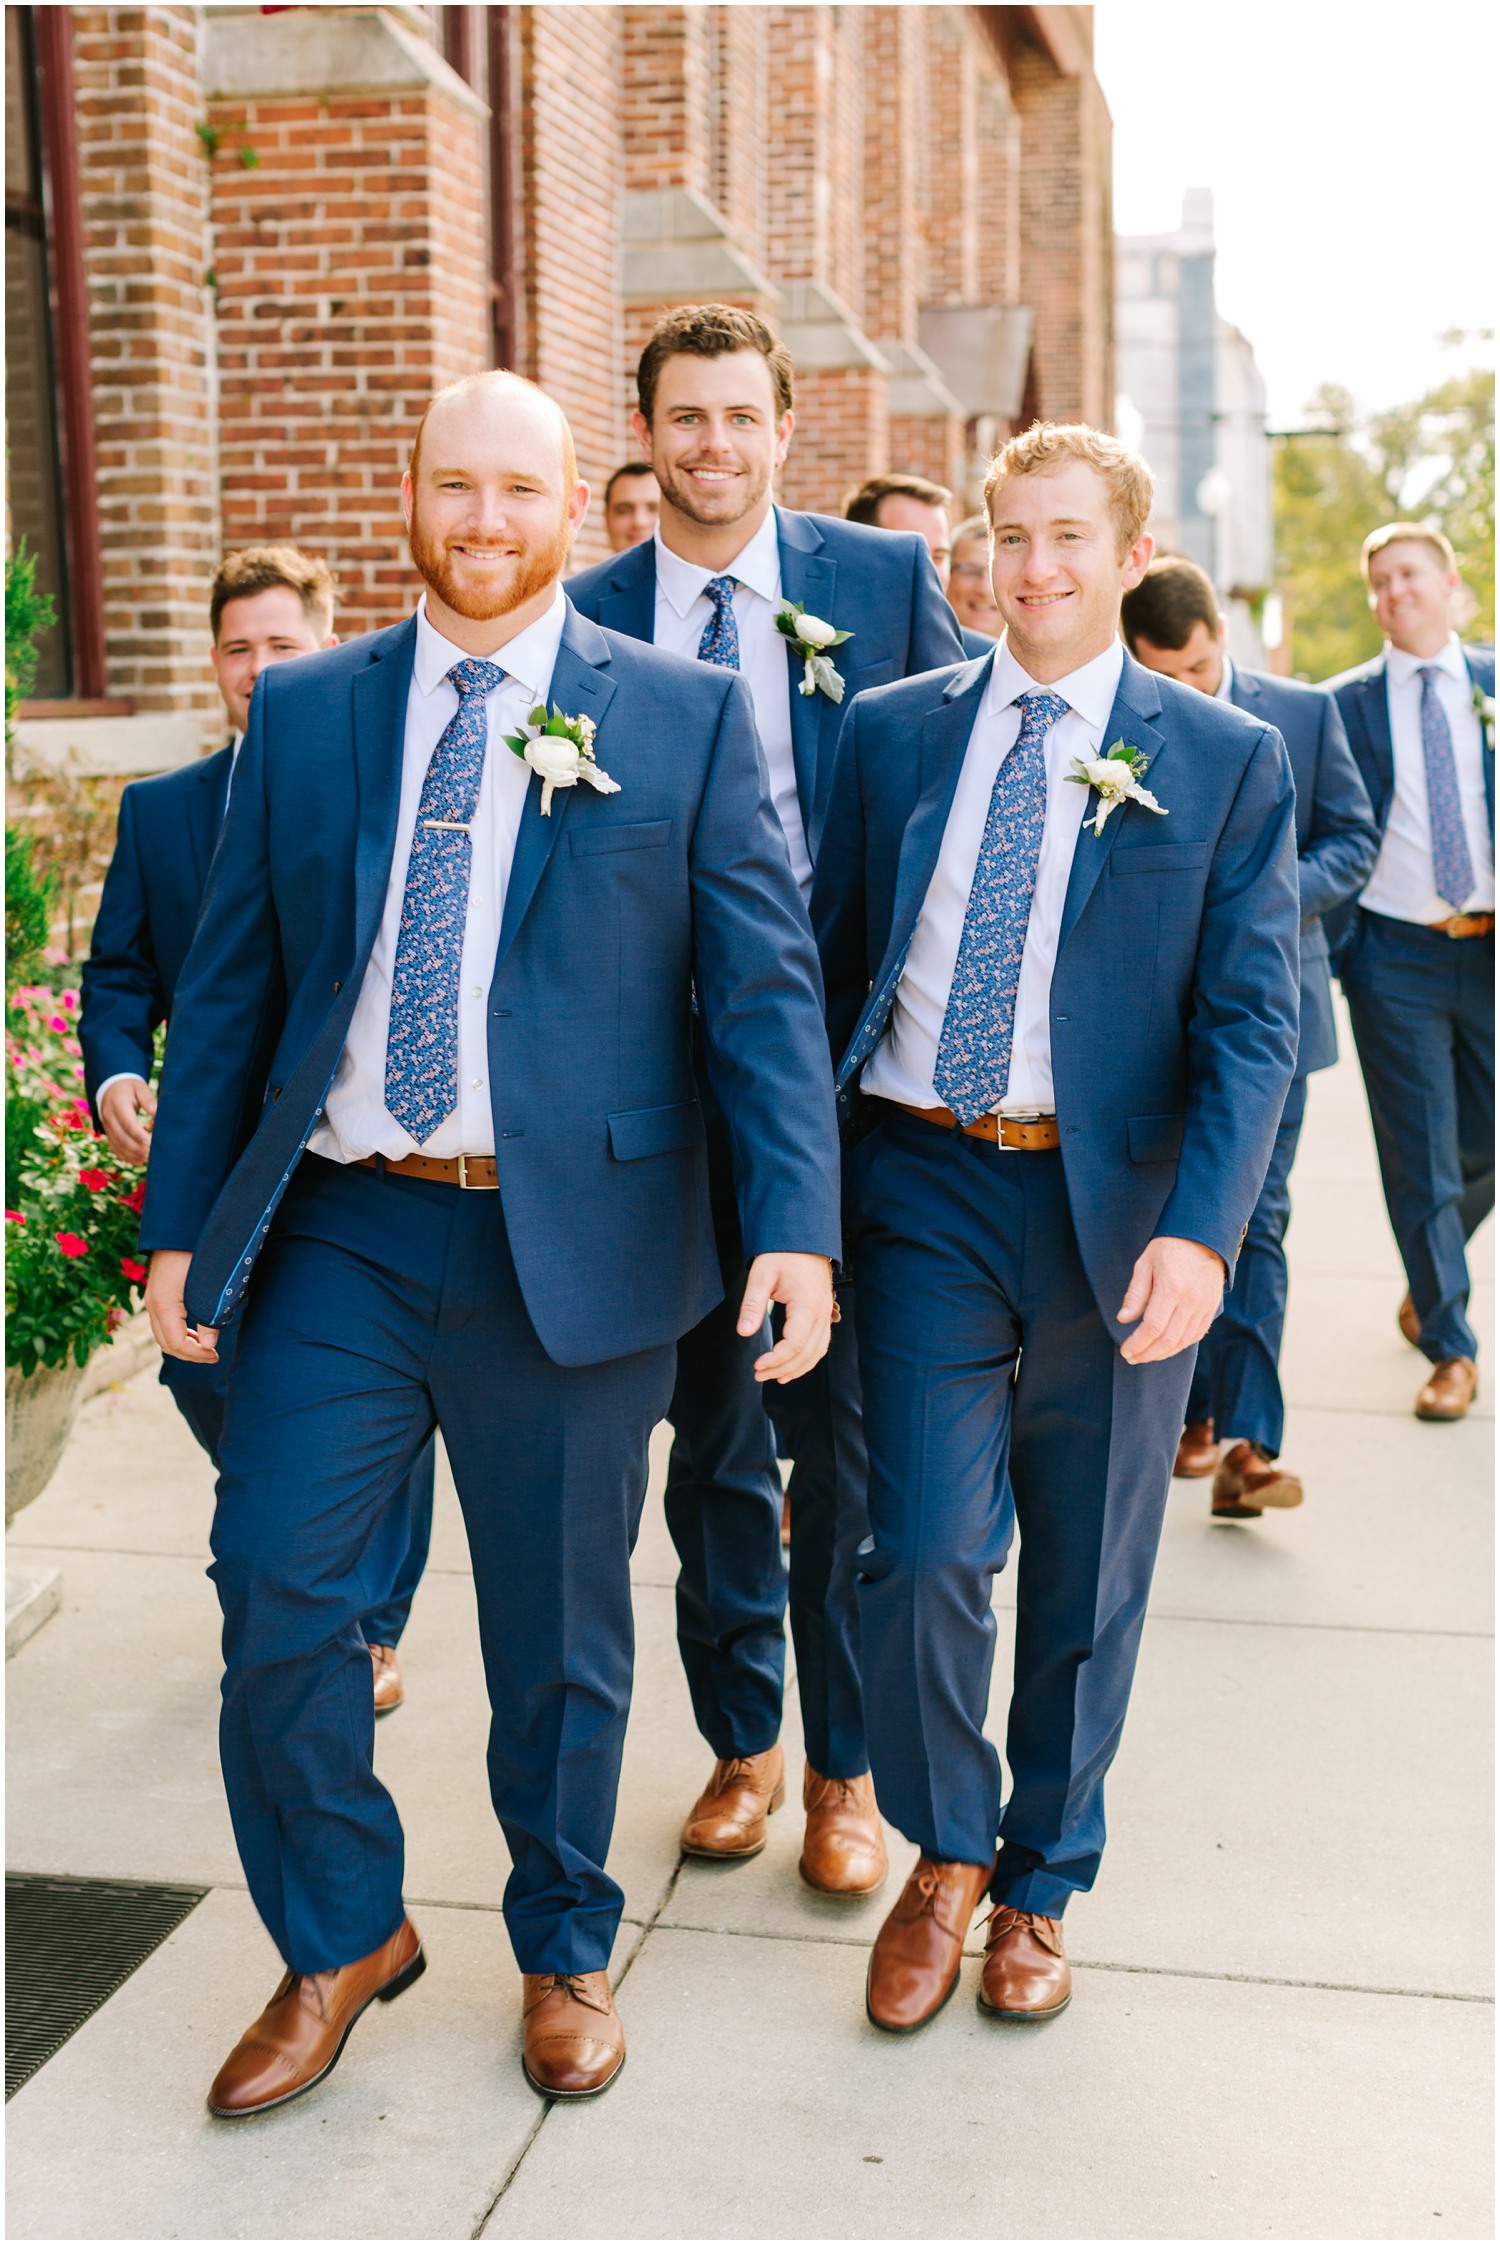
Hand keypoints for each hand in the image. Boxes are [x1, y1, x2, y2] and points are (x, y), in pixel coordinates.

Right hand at [99, 1076, 156, 1163]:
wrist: (110, 1087)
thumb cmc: (129, 1087)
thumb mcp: (139, 1087)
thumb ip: (148, 1099)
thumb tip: (156, 1112)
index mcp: (118, 1104)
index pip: (128, 1123)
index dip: (139, 1135)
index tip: (151, 1142)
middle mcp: (109, 1117)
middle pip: (122, 1137)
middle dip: (137, 1148)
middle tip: (152, 1155)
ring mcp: (107, 1126)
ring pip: (117, 1144)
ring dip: (132, 1154)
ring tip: (148, 1160)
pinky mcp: (108, 1132)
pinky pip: (114, 1147)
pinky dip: (125, 1156)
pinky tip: (138, 1161)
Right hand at [144, 1248, 219, 1363]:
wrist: (180, 1227)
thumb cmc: (196, 1253)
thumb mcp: (206, 1286)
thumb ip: (208, 1316)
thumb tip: (209, 1345)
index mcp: (164, 1304)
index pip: (176, 1343)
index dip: (196, 1354)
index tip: (215, 1355)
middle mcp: (152, 1304)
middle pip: (166, 1343)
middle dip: (189, 1354)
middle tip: (212, 1356)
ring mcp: (152, 1299)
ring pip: (162, 1334)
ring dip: (183, 1345)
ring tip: (206, 1346)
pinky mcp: (156, 1294)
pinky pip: (162, 1323)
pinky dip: (178, 1333)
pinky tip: (195, 1331)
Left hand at [738, 1252, 834, 1384]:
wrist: (803, 1238)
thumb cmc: (782, 1253)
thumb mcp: (761, 1275)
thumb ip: (752, 1305)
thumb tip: (744, 1333)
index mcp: (807, 1305)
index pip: (794, 1344)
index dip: (776, 1360)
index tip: (757, 1365)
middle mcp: (822, 1313)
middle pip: (806, 1353)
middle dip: (782, 1369)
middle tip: (759, 1375)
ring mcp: (826, 1313)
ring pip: (817, 1352)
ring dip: (797, 1368)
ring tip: (775, 1377)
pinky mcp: (824, 1313)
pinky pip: (821, 1343)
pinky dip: (808, 1358)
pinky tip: (793, 1365)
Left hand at [1117, 1235, 1224, 1364]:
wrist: (1204, 1237)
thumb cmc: (1169, 1248)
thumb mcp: (1145, 1264)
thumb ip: (1135, 1294)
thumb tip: (1123, 1319)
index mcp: (1172, 1288)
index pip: (1153, 1327)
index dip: (1138, 1344)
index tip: (1126, 1351)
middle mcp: (1191, 1300)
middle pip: (1168, 1340)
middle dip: (1147, 1354)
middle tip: (1132, 1357)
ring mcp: (1204, 1306)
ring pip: (1183, 1342)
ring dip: (1163, 1353)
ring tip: (1146, 1355)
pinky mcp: (1211, 1308)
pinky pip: (1196, 1335)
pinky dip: (1179, 1345)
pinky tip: (1165, 1347)